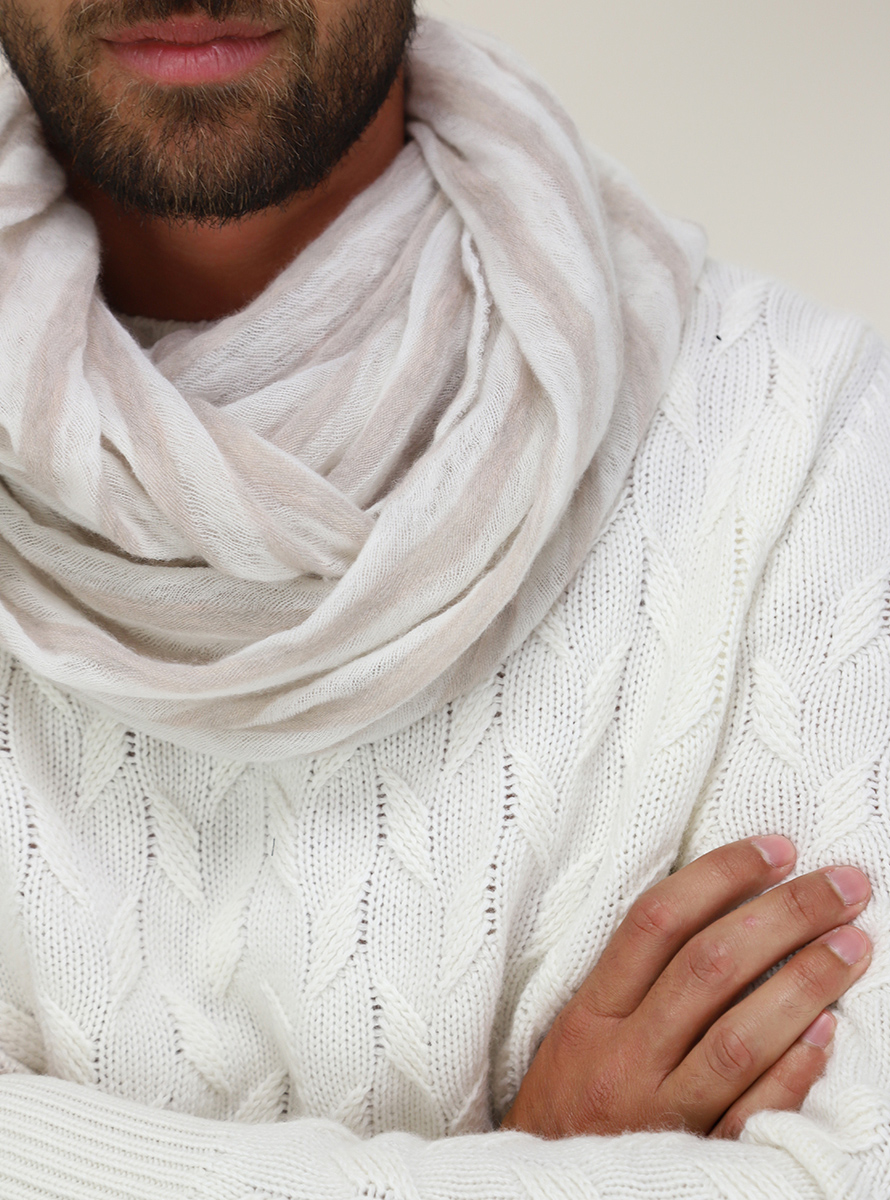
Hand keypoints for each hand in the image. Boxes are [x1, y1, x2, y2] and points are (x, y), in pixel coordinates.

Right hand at [501, 836, 870, 1139]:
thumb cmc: (569, 1102)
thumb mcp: (578, 1031)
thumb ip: (632, 978)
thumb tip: (722, 909)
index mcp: (591, 1014)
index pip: (657, 923)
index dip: (721, 876)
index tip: (776, 849)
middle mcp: (623, 1057)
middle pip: (710, 967)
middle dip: (784, 916)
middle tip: (843, 884)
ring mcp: (659, 1112)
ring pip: (739, 1036)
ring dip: (805, 983)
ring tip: (854, 943)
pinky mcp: (693, 1159)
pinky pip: (752, 1112)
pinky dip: (794, 1069)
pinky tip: (830, 1030)